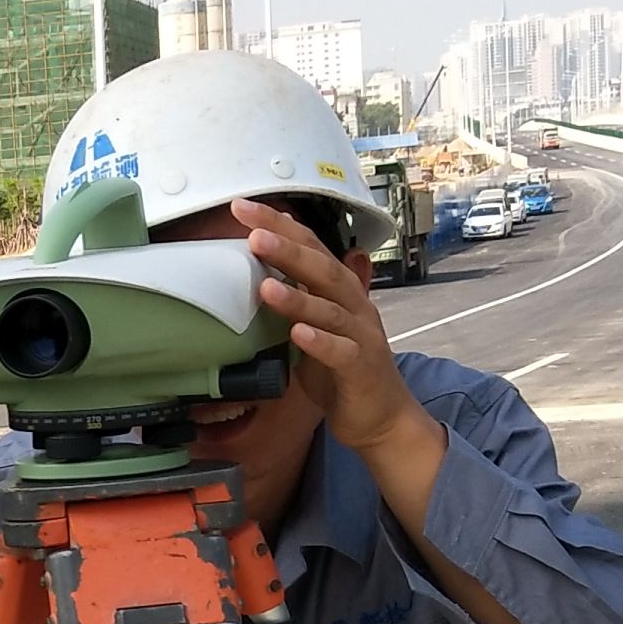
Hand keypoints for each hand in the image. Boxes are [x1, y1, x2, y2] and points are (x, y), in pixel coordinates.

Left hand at [237, 197, 422, 455]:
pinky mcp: (361, 367)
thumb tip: (261, 268)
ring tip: (265, 286)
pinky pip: (340, 351)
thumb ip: (295, 297)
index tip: (242, 208)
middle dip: (288, 249)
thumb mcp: (314, 326)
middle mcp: (353, 305)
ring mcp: (360, 335)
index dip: (279, 226)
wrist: (380, 415)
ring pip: (329, 309)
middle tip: (254, 233)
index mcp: (338, 291)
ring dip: (297, 297)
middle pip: (321, 268)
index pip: (309, 248)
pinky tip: (297, 333)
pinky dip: (320, 341)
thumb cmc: (340, 370)